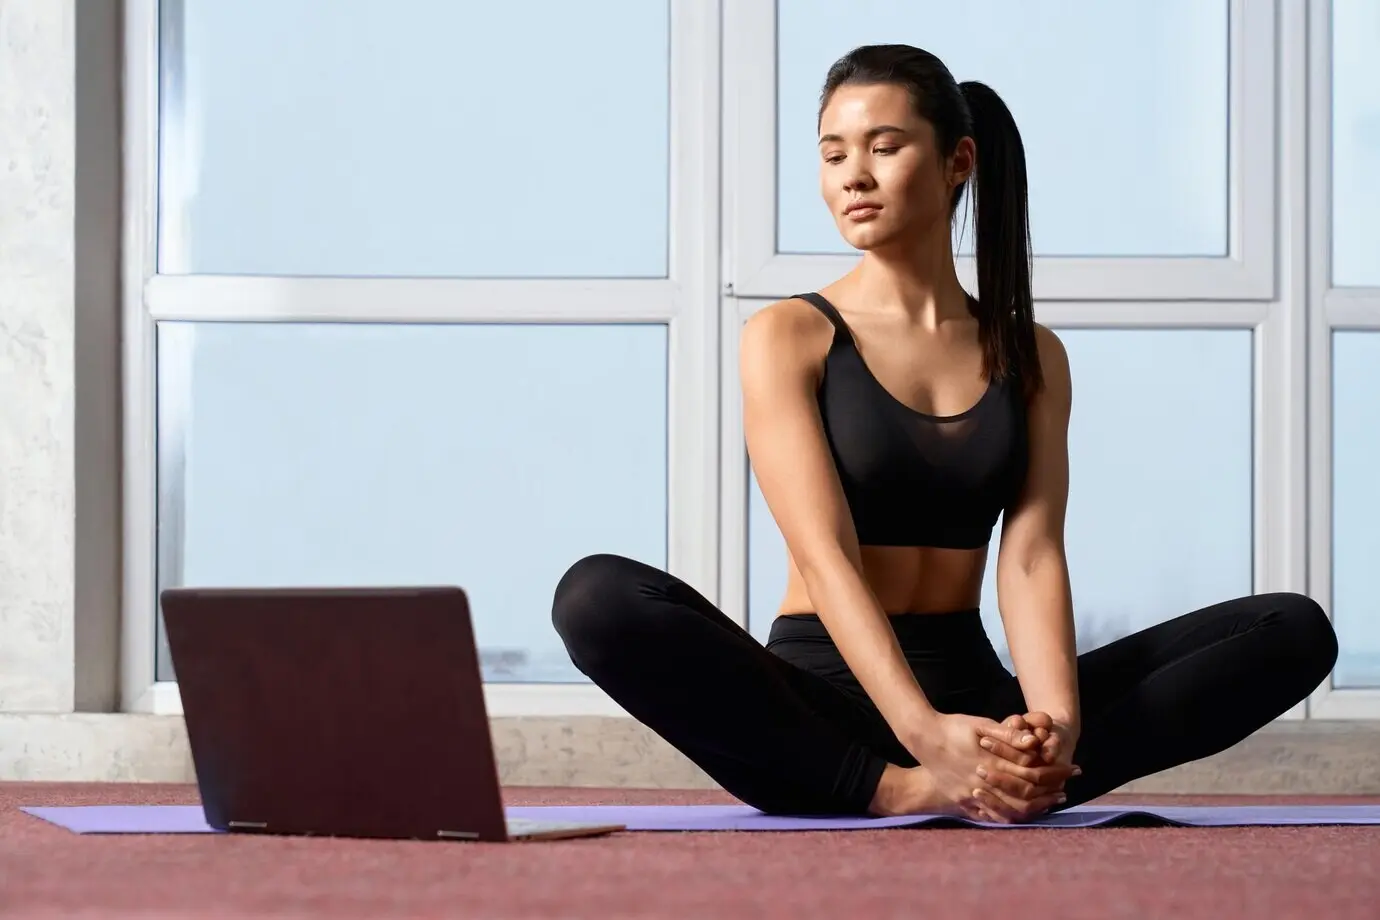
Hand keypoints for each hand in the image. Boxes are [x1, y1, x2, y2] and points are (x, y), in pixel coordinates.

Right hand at [904, 713, 1075, 823]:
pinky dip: (1010, 817)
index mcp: (990, 762)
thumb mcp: (980, 724)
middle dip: (1050, 793)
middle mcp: (982, 783)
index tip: (1072, 769)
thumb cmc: (953, 727)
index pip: (1032, 773)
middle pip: (1025, 796)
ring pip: (1010, 811)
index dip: (1055, 772)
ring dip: (1034, 808)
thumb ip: (1007, 734)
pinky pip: (990, 817)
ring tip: (1051, 803)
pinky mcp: (962, 803)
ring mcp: (971, 796)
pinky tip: (1023, 814)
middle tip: (1067, 791)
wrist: (922, 739)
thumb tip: (1034, 742)